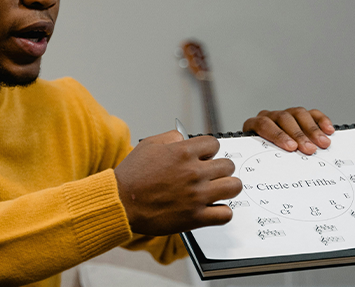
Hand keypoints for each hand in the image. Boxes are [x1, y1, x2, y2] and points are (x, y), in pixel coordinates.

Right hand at [114, 131, 240, 235]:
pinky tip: (212, 208)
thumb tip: (185, 138)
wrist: (121, 203)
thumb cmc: (132, 175)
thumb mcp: (148, 145)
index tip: (204, 157)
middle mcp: (193, 172)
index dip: (209, 151)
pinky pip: (225, 214)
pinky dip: (222, 212)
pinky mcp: (196, 217)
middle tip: (211, 174)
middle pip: (228, 165)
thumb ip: (170, 137)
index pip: (214, 144)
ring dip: (227, 187)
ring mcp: (197, 195)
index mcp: (183, 153)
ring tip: (217, 189)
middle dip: (220, 168)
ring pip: (233, 186)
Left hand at [243, 107, 333, 154]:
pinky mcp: (300, 115)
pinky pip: (312, 113)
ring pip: (299, 114)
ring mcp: (286, 114)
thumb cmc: (262, 156)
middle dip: (298, 135)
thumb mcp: (259, 157)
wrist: (262, 154)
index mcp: (255, 124)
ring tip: (322, 143)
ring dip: (312, 129)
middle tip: (309, 149)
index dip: (278, 135)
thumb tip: (271, 170)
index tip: (291, 147)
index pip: (264, 124)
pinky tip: (328, 130)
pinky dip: (321, 121)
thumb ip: (264, 158)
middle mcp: (271, 117)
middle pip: (284, 119)